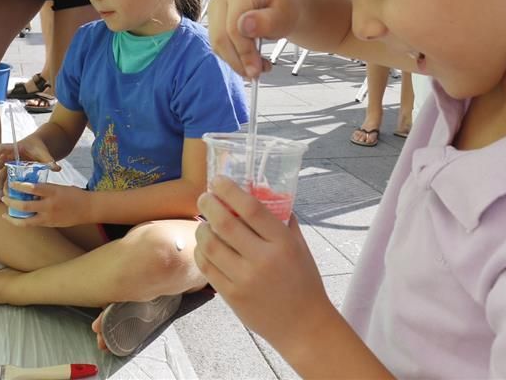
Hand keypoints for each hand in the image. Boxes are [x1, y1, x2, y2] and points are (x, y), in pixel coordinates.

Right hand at [0, 138, 59, 199]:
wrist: (37, 147)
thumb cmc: (39, 148)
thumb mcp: (43, 153)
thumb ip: (49, 160)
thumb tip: (57, 168)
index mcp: (15, 148)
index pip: (3, 147)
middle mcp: (7, 156)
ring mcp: (7, 164)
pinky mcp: (9, 172)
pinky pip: (3, 179)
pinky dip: (1, 187)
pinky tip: (1, 197)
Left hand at [1, 182, 88, 227]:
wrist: (88, 209)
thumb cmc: (74, 195)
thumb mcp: (60, 187)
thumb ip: (45, 188)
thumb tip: (29, 187)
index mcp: (53, 192)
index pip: (33, 188)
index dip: (20, 186)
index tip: (11, 183)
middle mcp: (49, 206)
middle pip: (25, 206)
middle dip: (11, 202)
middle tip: (4, 198)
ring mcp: (49, 217)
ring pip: (26, 221)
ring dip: (13, 217)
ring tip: (5, 214)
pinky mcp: (49, 225)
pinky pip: (32, 224)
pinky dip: (22, 222)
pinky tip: (16, 219)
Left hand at [194, 176, 334, 353]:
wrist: (304, 326)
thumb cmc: (304, 281)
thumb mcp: (300, 246)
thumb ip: (282, 220)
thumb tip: (263, 193)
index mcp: (283, 243)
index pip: (251, 208)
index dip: (230, 190)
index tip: (218, 180)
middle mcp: (263, 259)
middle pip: (225, 224)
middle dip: (209, 204)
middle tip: (204, 197)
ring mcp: (245, 279)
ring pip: (210, 245)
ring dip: (202, 228)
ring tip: (204, 223)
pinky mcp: (232, 296)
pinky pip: (207, 268)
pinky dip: (201, 251)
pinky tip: (204, 245)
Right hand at [207, 0, 299, 77]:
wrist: (282, 7)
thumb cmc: (285, 9)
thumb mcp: (285, 15)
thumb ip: (268, 21)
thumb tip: (244, 26)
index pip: (234, 27)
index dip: (244, 52)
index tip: (257, 69)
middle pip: (221, 36)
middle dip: (239, 60)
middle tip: (256, 74)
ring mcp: (215, 7)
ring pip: (217, 44)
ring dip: (237, 62)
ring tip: (258, 67)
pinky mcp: (214, 21)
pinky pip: (218, 46)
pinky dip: (234, 58)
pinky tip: (250, 60)